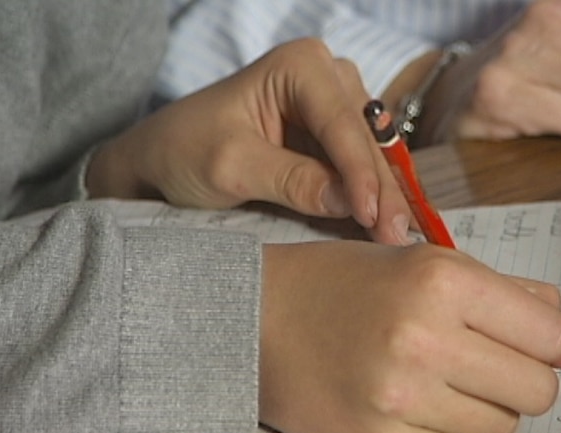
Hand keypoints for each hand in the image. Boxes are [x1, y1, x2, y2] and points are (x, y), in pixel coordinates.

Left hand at [87, 39, 412, 244]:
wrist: (161, 163)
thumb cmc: (183, 152)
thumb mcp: (231, 168)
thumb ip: (292, 180)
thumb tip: (349, 202)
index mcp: (299, 66)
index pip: (340, 123)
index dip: (361, 173)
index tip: (375, 217)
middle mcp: (326, 78)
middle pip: (366, 140)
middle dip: (382, 190)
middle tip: (399, 237)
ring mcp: (334, 108)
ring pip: (372, 156)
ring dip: (383, 197)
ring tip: (396, 238)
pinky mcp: (333, 140)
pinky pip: (362, 169)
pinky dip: (372, 198)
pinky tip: (384, 227)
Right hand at [259, 240, 560, 432]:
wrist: (256, 320)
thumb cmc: (341, 283)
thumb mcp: (419, 262)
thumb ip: (499, 290)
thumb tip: (560, 328)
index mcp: (441, 282)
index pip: (548, 334)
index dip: (550, 341)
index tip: (539, 343)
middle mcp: (424, 339)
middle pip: (537, 390)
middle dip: (526, 379)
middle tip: (497, 364)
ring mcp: (401, 397)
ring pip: (500, 424)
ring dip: (485, 403)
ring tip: (447, 376)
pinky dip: (442, 420)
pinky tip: (408, 394)